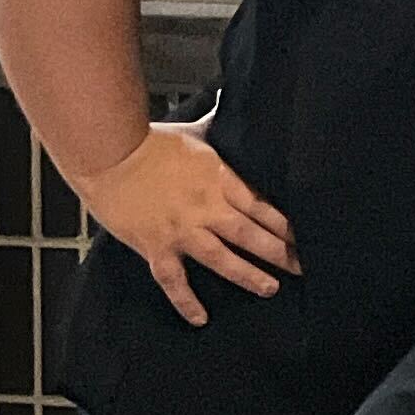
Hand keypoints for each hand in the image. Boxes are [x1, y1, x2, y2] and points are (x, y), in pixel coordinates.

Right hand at [80, 120, 295, 325]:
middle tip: (304, 268)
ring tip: (270, 289)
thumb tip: (228, 96)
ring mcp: (183, 230)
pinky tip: (200, 318)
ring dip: (249, 276)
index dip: (287, 224)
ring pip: (223, 259)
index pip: (263, 206)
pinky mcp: (156, 246)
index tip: (306, 237)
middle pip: (253, 234)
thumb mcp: (195, 130)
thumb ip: (217, 122)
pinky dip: (186, 301)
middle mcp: (207, 208)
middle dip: (281, 253)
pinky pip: (175, 281)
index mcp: (220, 180)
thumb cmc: (149, 141)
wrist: (109, 154)